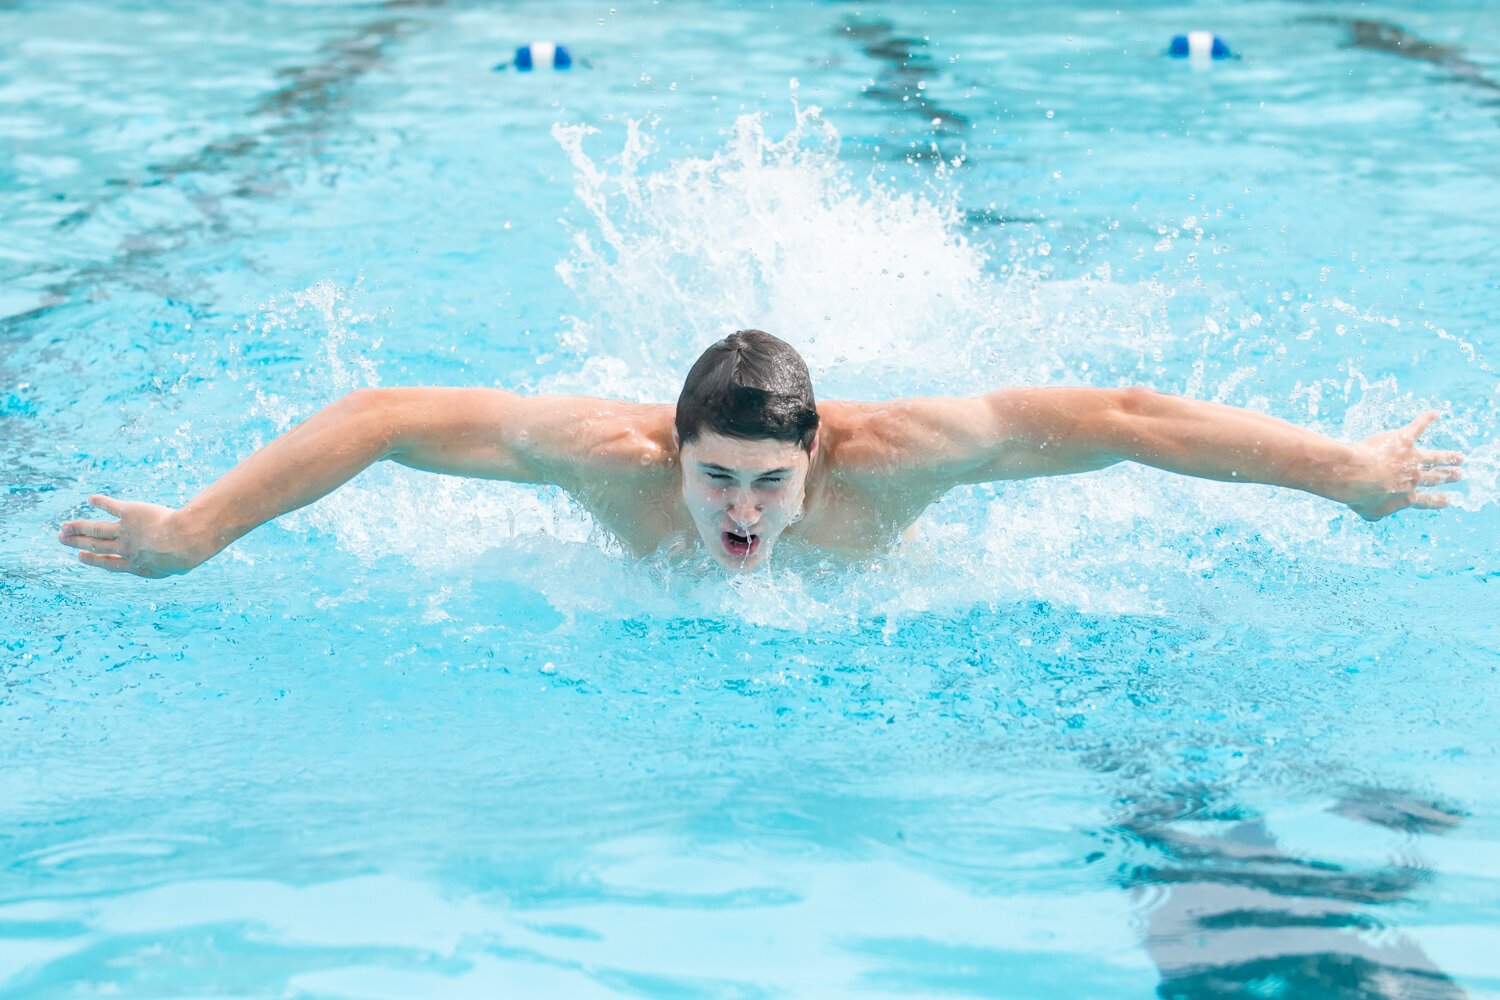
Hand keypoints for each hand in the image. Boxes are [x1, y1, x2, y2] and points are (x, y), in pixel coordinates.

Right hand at [58, 495, 207, 577]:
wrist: (182, 541)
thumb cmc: (188, 555)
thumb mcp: (181, 565)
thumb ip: (175, 563)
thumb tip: (184, 561)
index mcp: (137, 565)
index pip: (110, 563)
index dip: (93, 560)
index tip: (80, 555)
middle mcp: (126, 549)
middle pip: (97, 546)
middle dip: (78, 542)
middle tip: (62, 539)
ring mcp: (125, 531)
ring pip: (96, 529)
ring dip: (79, 527)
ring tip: (64, 526)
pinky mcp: (130, 513)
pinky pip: (111, 507)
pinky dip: (101, 502)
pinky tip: (91, 498)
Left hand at [1342, 412, 1463, 520]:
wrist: (1357, 475)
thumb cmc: (1360, 495)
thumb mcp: (1368, 511)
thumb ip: (1376, 514)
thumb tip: (1375, 516)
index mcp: (1406, 496)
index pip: (1426, 500)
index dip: (1438, 501)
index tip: (1448, 500)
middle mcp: (1414, 478)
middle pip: (1435, 477)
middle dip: (1448, 476)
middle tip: (1459, 475)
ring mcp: (1411, 458)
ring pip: (1435, 457)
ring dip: (1448, 457)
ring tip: (1459, 457)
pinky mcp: (1403, 440)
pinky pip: (1417, 427)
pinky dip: (1426, 419)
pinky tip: (1434, 414)